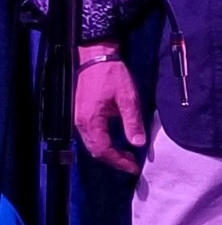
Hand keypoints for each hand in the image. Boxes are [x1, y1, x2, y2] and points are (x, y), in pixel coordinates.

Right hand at [75, 51, 146, 173]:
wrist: (97, 57)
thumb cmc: (112, 75)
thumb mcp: (128, 98)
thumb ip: (132, 122)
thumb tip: (138, 143)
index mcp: (91, 121)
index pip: (103, 150)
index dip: (119, 161)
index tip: (133, 167)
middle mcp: (81, 123)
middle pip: (96, 151)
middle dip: (114, 160)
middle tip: (132, 164)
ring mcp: (79, 119)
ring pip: (92, 145)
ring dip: (109, 153)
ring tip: (127, 156)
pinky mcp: (82, 115)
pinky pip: (91, 136)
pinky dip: (103, 143)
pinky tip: (117, 143)